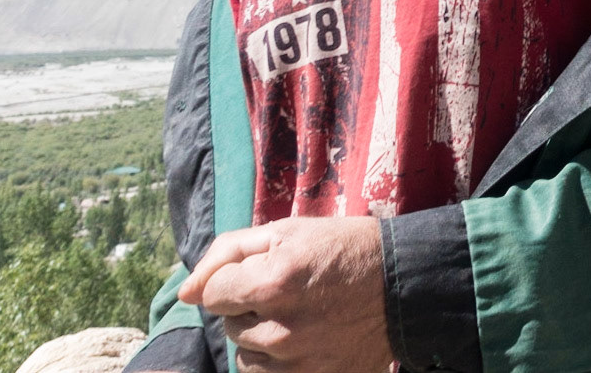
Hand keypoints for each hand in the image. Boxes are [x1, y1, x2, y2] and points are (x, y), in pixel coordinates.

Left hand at [179, 216, 393, 372]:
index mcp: (272, 282)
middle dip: (249, 306)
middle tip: (290, 290)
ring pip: (245, 354)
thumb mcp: (288, 230)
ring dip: (261, 334)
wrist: (405, 284)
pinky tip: (304, 338)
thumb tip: (185, 292)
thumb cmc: (344, 249)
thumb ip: (228, 254)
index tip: (266, 272)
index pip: (213, 293)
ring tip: (299, 315)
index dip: (236, 279)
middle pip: (229, 323)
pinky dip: (277, 359)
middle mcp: (280, 329)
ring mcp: (296, 361)